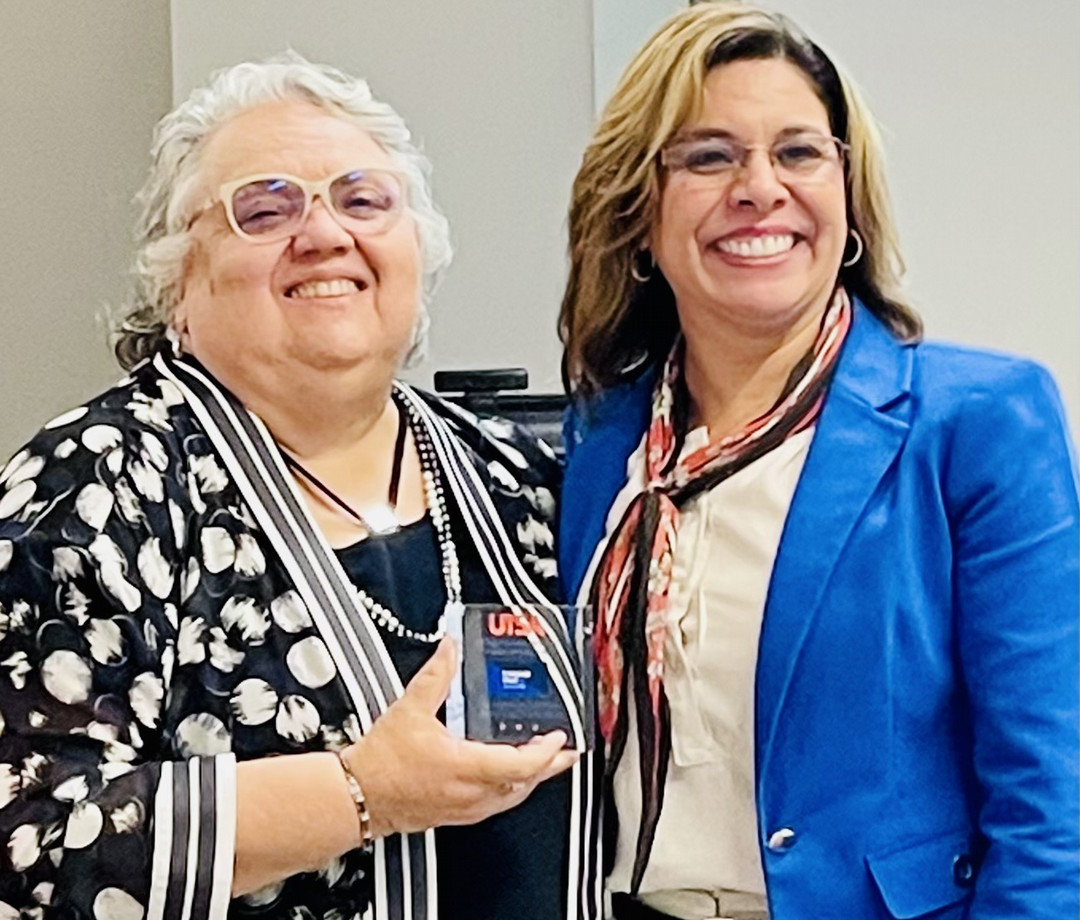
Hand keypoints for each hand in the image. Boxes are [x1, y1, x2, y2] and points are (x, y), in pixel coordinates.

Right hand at [344, 638, 577, 837]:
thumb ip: (435, 677)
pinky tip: (509, 775)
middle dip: (550, 766)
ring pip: (513, 796)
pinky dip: (511, 786)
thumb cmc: (381, 764)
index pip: (523, 764)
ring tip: (545, 760)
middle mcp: (472, 793)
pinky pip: (496, 803)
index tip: (560, 737)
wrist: (357, 797)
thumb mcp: (410, 709)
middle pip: (526, 783)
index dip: (547, 751)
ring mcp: (466, 808)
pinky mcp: (456, 815)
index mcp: (467, 767)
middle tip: (566, 750)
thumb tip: (449, 650)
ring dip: (532, 778)